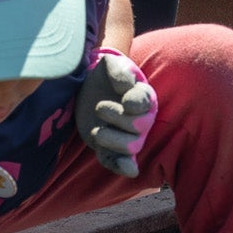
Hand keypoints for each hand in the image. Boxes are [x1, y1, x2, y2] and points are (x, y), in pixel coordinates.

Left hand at [74, 47, 157, 177]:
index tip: (125, 100)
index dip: (136, 104)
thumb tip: (125, 86)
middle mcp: (141, 119)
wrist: (87, 89)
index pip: (145, 103)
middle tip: (99, 108)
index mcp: (142, 97)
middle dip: (119, 119)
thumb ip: (119, 70)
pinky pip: (122, 163)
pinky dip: (125, 167)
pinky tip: (127, 169)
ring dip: (114, 141)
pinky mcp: (112, 149)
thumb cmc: (104, 76)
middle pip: (139, 127)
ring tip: (97, 132)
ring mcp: (128, 136)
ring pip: (131, 147)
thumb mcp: (110, 64)